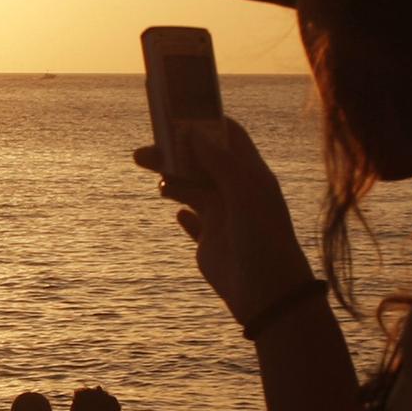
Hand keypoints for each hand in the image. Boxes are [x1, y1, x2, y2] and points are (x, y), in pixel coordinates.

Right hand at [134, 117, 313, 325]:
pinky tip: (177, 213)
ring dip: (173, 181)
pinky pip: (195, 223)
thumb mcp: (244, 194)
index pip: (228, 136)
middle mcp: (237, 192)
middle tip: (143, 153)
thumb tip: (192, 133)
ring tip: (159, 183)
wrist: (268, 295)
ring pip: (192, 189)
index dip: (203, 123)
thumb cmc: (263, 240)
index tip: (175, 115)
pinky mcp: (212, 243)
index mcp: (251, 175)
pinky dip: (184, 215)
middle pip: (201, 161)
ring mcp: (224, 217)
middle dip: (174, 154)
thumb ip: (219, 162)